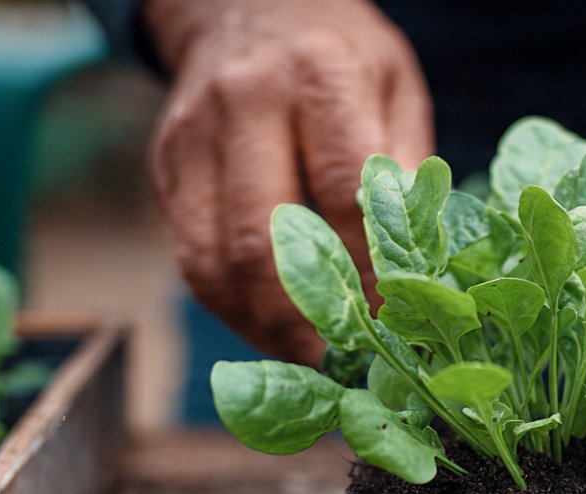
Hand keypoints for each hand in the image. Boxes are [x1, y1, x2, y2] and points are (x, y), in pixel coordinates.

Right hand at [145, 0, 432, 363]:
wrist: (250, 6)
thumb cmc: (342, 58)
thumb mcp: (397, 90)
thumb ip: (406, 173)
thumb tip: (419, 275)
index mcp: (319, 75)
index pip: (345, 194)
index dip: (373, 271)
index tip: (399, 320)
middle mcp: (245, 101)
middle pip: (268, 240)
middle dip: (312, 319)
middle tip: (351, 365)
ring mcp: (193, 135)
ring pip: (216, 261)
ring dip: (265, 329)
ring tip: (311, 364)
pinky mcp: (166, 168)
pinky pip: (192, 259)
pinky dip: (232, 309)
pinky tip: (272, 332)